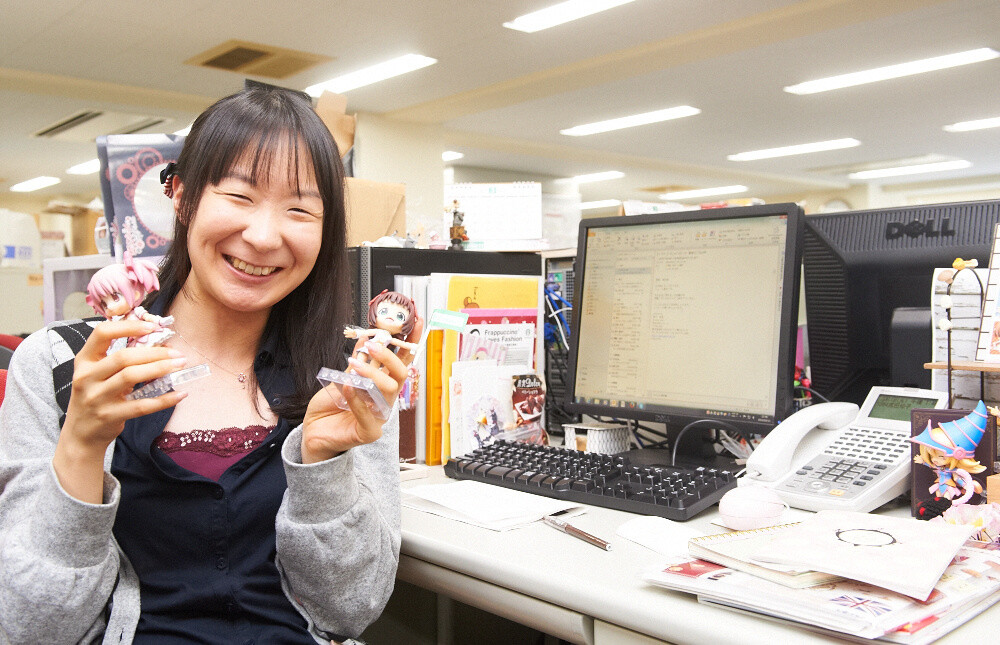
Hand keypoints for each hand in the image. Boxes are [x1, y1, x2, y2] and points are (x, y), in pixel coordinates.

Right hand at [53, 319, 187, 501]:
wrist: (81, 434)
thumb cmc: (96, 396)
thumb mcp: (97, 374)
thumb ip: (118, 359)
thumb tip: (156, 341)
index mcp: (83, 361)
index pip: (101, 334)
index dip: (127, 327)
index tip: (152, 327)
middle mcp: (86, 378)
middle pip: (123, 357)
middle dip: (154, 353)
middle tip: (176, 353)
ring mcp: (96, 398)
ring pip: (131, 377)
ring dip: (160, 369)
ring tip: (180, 365)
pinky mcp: (109, 416)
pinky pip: (141, 405)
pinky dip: (164, 399)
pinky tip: (180, 394)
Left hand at [302, 316, 422, 462]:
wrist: (314, 431)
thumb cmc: (331, 406)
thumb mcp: (343, 376)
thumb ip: (357, 361)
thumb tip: (365, 338)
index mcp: (382, 383)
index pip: (403, 360)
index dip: (411, 341)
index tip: (416, 321)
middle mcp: (385, 398)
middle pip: (400, 374)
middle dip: (389, 357)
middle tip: (372, 346)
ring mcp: (380, 415)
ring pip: (388, 391)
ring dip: (371, 374)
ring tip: (353, 367)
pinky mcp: (369, 432)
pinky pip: (367, 415)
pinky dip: (356, 399)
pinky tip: (347, 387)